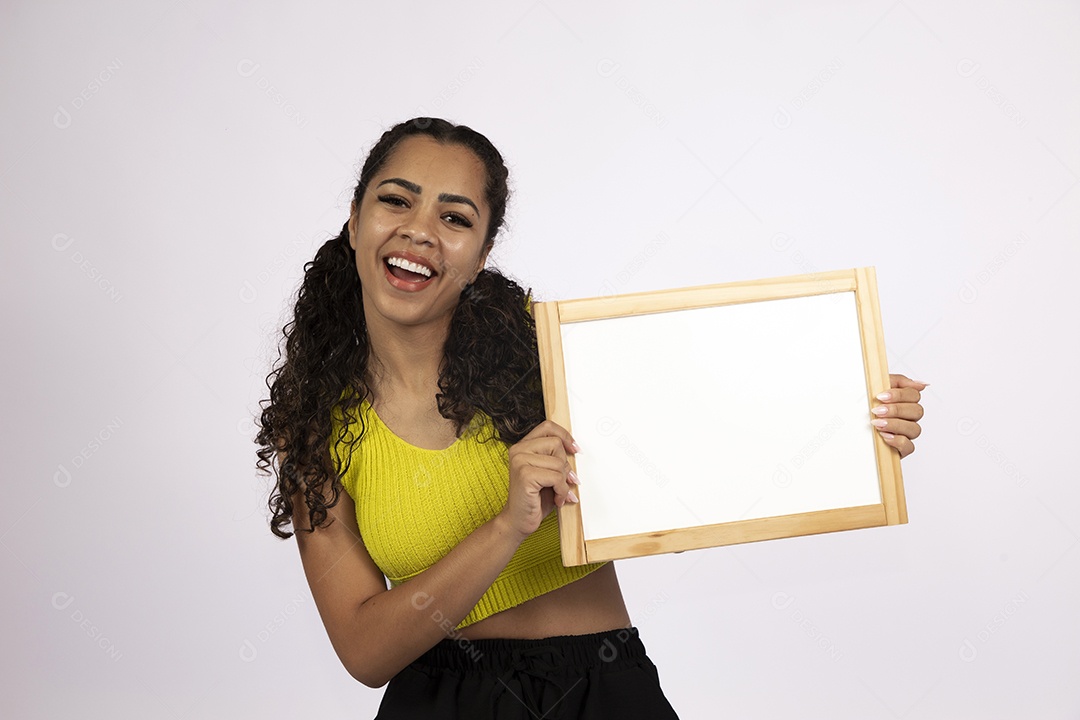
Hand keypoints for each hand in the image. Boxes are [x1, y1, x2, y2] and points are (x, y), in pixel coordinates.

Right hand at [498, 420, 580, 539]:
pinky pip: (556, 477)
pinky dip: (562, 491)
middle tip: (564, 482)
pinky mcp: (525, 475)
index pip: (547, 427)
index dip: (564, 436)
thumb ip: (557, 459)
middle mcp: (518, 450)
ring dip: (564, 482)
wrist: (518, 522)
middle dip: (565, 466)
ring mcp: (520, 461)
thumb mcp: (548, 473)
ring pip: (558, 463)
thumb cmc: (534, 499)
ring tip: (559, 493)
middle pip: (556, 444)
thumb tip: (576, 449)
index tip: (575, 449)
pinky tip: (557, 499)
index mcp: (523, 446)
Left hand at [871, 374, 927, 458]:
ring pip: (915, 429)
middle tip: (877, 411)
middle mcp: (908, 417)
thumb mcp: (873, 390)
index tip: (880, 397)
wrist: (847, 431)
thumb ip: (896, 382)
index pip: (914, 395)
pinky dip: (898, 441)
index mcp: (904, 401)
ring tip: (877, 424)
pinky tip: (885, 436)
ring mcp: (906, 434)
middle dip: (896, 410)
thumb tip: (921, 384)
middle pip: (917, 411)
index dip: (900, 395)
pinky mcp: (901, 449)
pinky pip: (909, 446)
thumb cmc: (863, 409)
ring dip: (895, 424)